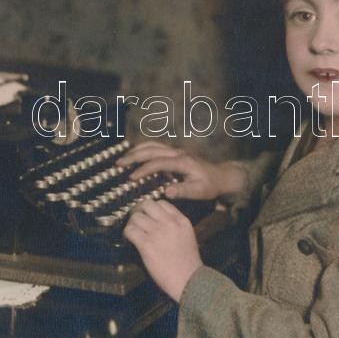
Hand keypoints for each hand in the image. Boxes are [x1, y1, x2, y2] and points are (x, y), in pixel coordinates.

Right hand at [117, 141, 247, 200]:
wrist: (220, 176)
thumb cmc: (209, 185)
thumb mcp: (199, 191)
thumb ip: (183, 191)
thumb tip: (166, 192)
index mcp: (182, 162)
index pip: (158, 163)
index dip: (143, 170)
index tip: (130, 179)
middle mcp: (178, 153)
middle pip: (152, 149)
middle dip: (134, 156)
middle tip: (118, 164)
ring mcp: (176, 151)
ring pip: (153, 145)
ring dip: (137, 150)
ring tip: (123, 159)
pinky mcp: (175, 153)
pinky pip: (156, 147)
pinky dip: (143, 149)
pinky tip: (135, 156)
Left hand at [123, 199, 202, 301]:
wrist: (189, 280)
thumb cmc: (188, 263)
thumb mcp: (188, 236)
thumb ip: (176, 226)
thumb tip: (159, 222)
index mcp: (181, 220)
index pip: (162, 203)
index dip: (151, 208)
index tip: (147, 214)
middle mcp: (169, 223)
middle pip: (147, 204)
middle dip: (138, 210)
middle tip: (135, 218)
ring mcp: (157, 232)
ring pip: (136, 217)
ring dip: (131, 223)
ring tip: (131, 231)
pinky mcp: (147, 244)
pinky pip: (130, 230)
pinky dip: (126, 233)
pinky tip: (128, 240)